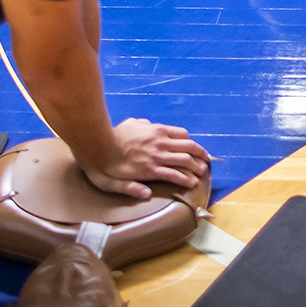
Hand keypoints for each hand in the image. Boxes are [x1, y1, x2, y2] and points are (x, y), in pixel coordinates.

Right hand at [82, 117, 211, 198]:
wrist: (100, 149)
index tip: (195, 149)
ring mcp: (157, 157)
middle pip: (188, 148)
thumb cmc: (112, 137)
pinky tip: (190, 183)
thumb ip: (139, 123)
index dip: (190, 143)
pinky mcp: (151, 171)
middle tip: (205, 162)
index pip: (181, 135)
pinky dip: (184, 179)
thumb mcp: (128, 124)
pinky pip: (173, 175)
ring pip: (184, 161)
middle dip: (200, 155)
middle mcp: (160, 142)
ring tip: (201, 173)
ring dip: (195, 168)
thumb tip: (145, 123)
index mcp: (156, 130)